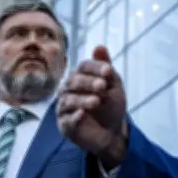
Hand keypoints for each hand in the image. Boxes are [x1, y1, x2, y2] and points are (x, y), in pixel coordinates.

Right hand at [57, 45, 127, 168]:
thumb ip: (106, 68)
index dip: (95, 68)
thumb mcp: (113, 85)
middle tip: (102, 86)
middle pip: (74, 81)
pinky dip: (74, 116)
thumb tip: (100, 46)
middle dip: (89, 83)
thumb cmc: (110, 105)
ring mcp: (65, 107)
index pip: (84, 67)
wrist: (112, 131)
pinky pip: (66, 120)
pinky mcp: (65, 125)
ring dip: (82, 99)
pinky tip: (82, 114)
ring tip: (97, 101)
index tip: (109, 71)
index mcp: (81, 77)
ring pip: (69, 100)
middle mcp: (69, 90)